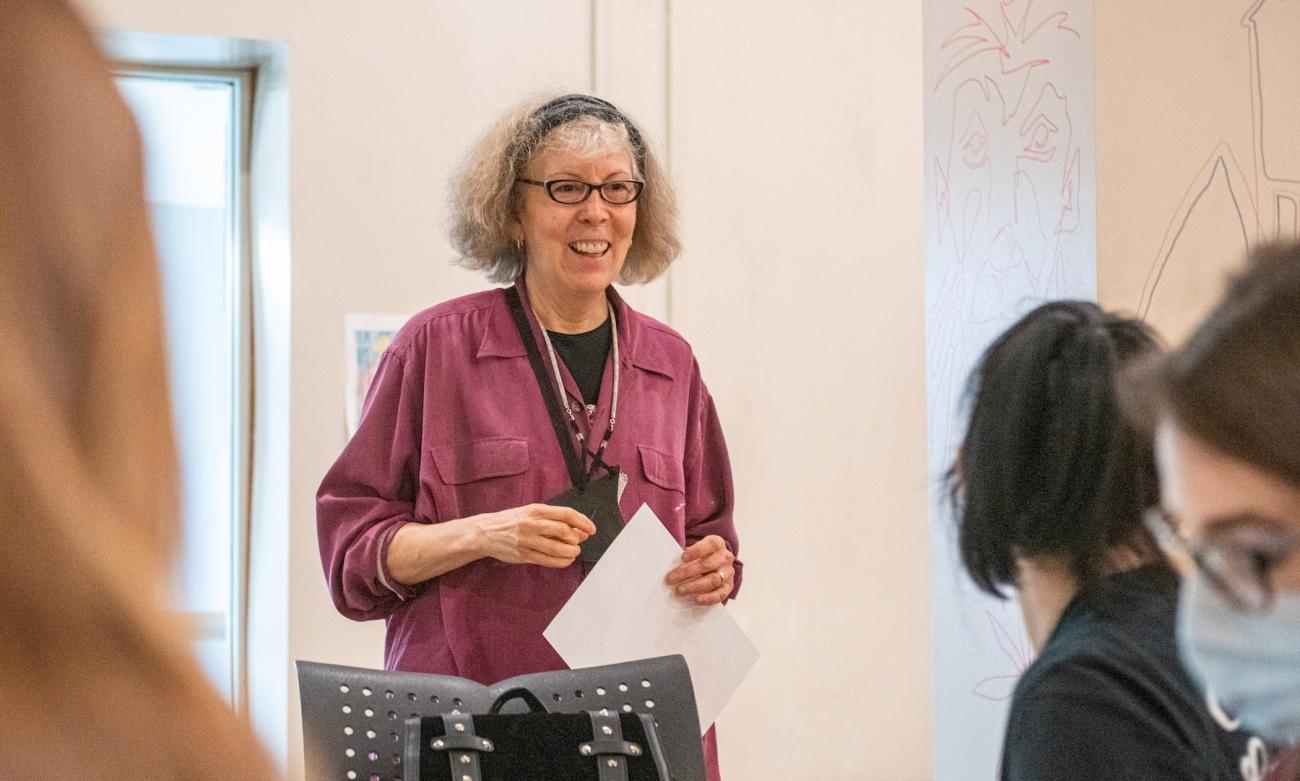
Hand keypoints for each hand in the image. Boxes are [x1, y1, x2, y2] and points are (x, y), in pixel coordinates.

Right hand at [476, 504, 595, 567]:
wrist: (485, 532)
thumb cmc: (511, 520)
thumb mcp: (531, 512)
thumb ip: (554, 520)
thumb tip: (580, 531)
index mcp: (535, 510)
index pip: (565, 514)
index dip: (582, 522)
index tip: (592, 529)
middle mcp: (531, 524)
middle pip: (563, 532)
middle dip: (577, 539)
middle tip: (580, 541)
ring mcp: (527, 541)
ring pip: (557, 549)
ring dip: (571, 552)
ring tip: (574, 552)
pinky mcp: (524, 555)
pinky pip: (548, 561)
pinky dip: (562, 562)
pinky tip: (566, 560)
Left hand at [664, 535, 734, 605]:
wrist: (715, 565)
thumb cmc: (700, 556)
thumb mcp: (694, 550)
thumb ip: (685, 556)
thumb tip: (667, 565)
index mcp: (718, 543)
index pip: (710, 544)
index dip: (696, 551)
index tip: (682, 557)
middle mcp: (725, 557)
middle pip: (707, 564)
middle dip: (687, 572)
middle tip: (671, 578)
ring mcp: (728, 572)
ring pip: (713, 580)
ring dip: (694, 586)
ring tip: (679, 590)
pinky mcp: (729, 586)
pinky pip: (720, 594)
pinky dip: (708, 598)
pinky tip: (696, 599)